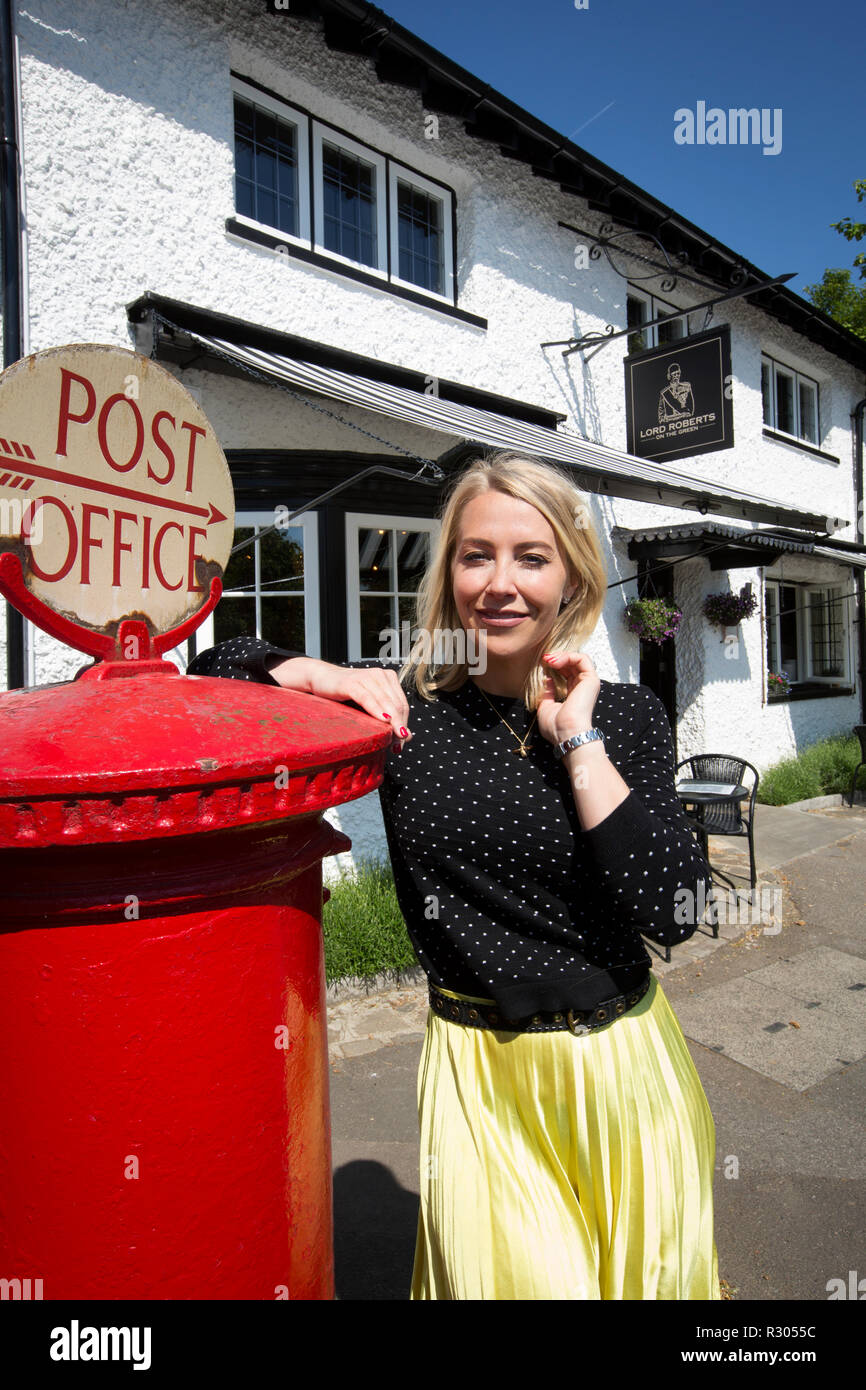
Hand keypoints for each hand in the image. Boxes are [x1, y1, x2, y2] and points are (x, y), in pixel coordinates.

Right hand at [268, 657, 411, 752]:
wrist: (321, 678)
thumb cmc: (345, 694)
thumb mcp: (369, 704)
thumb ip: (386, 715)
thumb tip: (407, 737)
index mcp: (388, 678)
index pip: (402, 704)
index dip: (405, 723)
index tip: (404, 740)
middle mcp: (380, 675)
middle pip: (397, 705)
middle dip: (400, 726)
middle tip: (399, 745)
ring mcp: (366, 677)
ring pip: (385, 702)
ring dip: (393, 723)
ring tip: (395, 739)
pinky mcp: (352, 683)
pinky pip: (368, 698)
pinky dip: (377, 710)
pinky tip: (384, 721)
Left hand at [536, 651, 599, 746]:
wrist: (567, 733)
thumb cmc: (556, 727)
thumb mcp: (546, 707)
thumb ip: (547, 692)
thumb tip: (546, 679)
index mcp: (573, 694)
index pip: (567, 673)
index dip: (555, 666)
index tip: (542, 665)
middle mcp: (582, 687)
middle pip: (572, 664)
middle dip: (557, 658)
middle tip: (544, 659)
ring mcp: (588, 683)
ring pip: (578, 659)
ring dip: (562, 656)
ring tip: (548, 660)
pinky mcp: (591, 679)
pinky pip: (582, 659)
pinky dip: (568, 656)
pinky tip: (555, 662)